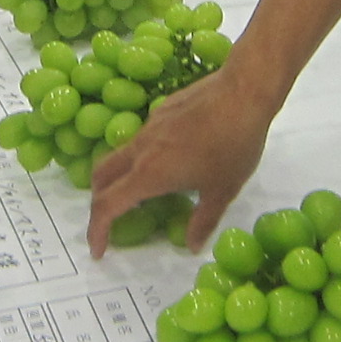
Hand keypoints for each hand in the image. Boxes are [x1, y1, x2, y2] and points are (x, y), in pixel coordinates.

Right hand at [84, 67, 277, 258]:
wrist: (243, 91)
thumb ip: (202, 221)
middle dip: (98, 202)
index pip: (107, 206)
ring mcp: (149, 127)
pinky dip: (142, 157)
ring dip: (119, 178)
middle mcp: (141, 149)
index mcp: (149, 174)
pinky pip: (142, 139)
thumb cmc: (234, 145)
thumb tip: (191, 246)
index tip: (99, 250)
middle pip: (101, 177)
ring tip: (143, 193)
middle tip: (110, 222)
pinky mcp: (161, 111)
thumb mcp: (222, 191)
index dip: (97, 231)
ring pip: (120, 156)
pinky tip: (173, 159)